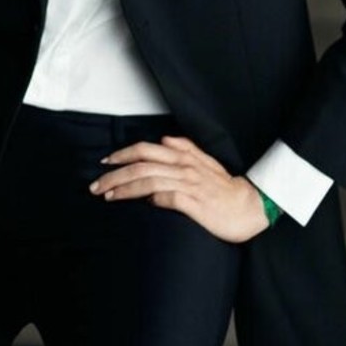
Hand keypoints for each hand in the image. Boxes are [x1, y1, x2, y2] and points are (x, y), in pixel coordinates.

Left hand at [88, 135, 271, 243]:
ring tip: (108, 196)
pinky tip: (139, 204)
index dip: (123, 154)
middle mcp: (184, 168)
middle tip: (96, 185)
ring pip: (149, 180)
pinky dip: (151, 199)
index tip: (105, 163)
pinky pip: (167, 198)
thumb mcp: (207, 162)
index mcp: (184, 157)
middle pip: (141, 165)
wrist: (250, 207)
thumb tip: (166, 139)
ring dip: (125, 188)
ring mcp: (189, 185)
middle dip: (115, 174)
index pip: (146, 150)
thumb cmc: (225, 188)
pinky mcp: (195, 203)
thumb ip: (186, 148)